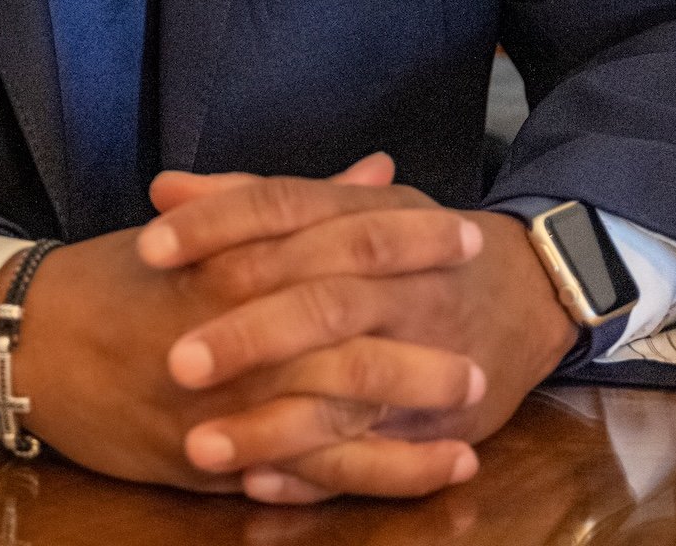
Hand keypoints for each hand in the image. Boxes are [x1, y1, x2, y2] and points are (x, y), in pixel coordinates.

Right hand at [0, 155, 480, 497]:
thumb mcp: (200, 226)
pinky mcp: (212, 459)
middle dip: (414, 327)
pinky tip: (431, 470)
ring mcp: (220, 398)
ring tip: (469, 404)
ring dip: (406, 406)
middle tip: (480, 327)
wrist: (26, 341)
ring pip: (328, 406)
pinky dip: (374, 473)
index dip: (400, 240)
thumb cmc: (120, 277)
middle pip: (337, 324)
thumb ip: (295, 201)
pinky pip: (306, 472)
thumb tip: (378, 170)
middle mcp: (226, 327)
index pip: (327, 239)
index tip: (462, 235)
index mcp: (224, 257)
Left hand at [139, 167, 577, 503]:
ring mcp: (419, 353)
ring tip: (199, 445)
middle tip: (175, 361)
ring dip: (273, 424)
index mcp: (363, 219)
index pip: (284, 210)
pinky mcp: (433, 420)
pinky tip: (260, 486)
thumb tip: (164, 190)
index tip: (150, 247)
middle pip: (320, 303)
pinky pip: (376, 453)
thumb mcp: (340, 206)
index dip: (218, 225)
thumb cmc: (406, 240)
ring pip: (347, 389)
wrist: (525, 288)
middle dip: (249, 335)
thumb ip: (249, 197)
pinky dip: (319, 472)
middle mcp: (393, 283)